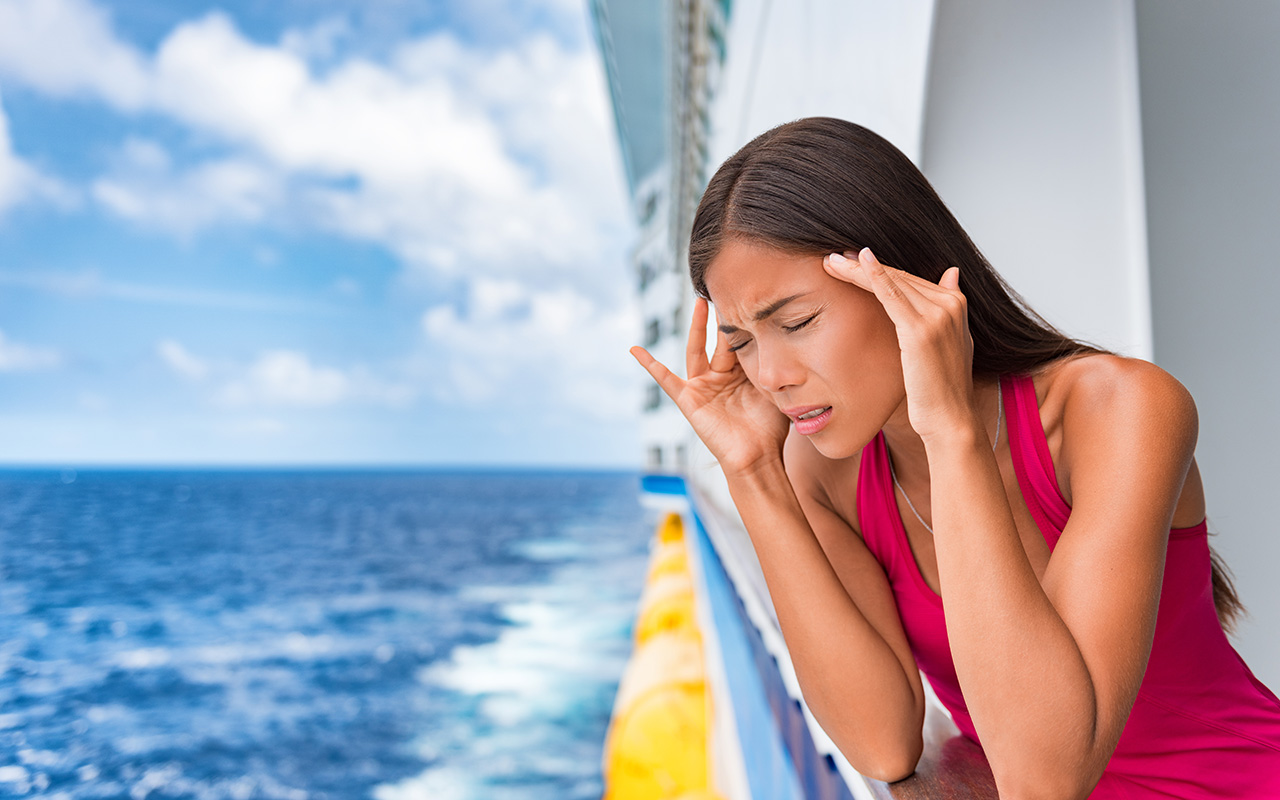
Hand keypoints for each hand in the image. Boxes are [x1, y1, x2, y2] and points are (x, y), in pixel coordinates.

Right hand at [630, 296, 790, 474]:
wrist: (758, 457)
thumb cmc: (771, 429)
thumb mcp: (774, 389)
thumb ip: (772, 366)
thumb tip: (787, 340)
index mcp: (741, 375)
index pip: (740, 341)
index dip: (743, 321)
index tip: (751, 295)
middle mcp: (720, 378)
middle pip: (718, 341)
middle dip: (721, 317)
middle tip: (724, 290)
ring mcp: (703, 388)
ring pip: (697, 350)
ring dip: (697, 327)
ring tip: (700, 302)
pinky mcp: (689, 400)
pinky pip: (666, 380)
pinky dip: (650, 364)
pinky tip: (635, 349)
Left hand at [823, 247, 976, 441]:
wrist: (950, 419)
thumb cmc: (942, 389)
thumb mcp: (952, 342)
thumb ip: (946, 311)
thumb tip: (952, 272)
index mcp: (956, 303)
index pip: (909, 280)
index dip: (879, 271)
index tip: (852, 262)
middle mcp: (950, 304)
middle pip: (898, 277)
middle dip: (863, 267)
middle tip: (834, 257)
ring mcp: (937, 314)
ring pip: (890, 282)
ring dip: (857, 269)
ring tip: (831, 262)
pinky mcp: (920, 329)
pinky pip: (891, 295)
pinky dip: (873, 276)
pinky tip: (857, 262)